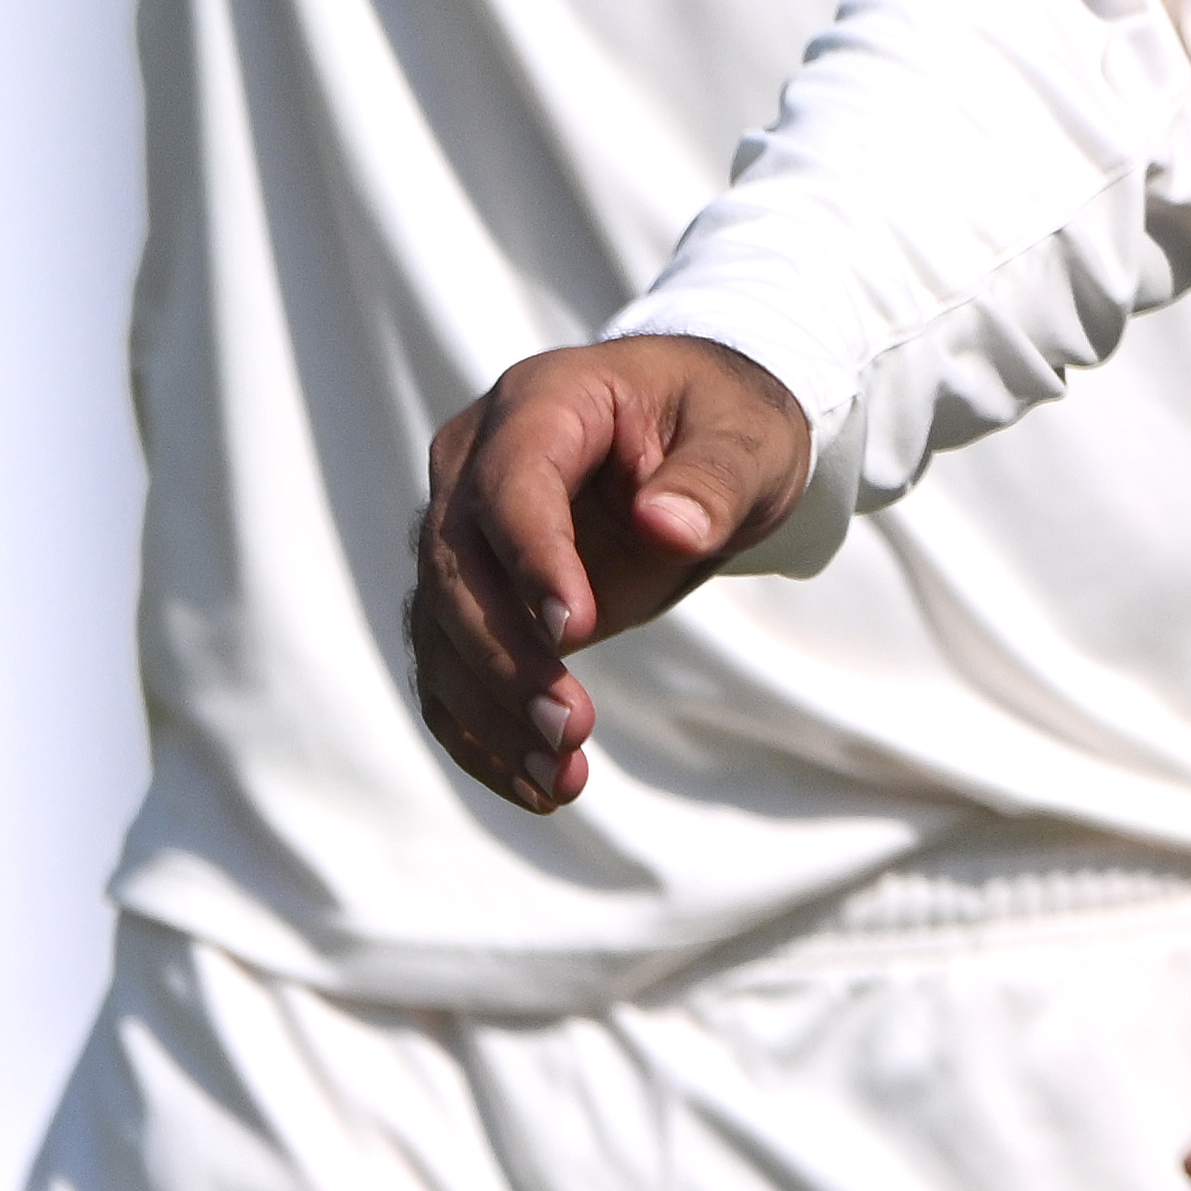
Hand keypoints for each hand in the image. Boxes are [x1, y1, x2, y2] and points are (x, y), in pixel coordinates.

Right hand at [407, 334, 816, 812]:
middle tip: (571, 728)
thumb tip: (668, 528)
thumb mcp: (749, 438)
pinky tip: (538, 787)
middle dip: (508, 658)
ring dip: (491, 713)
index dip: (534, 559)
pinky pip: (450, 672)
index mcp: (541, 403)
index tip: (577, 630)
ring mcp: (460, 533)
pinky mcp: (466, 599)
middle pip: (458, 569)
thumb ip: (713, 479)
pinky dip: (481, 734)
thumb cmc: (725, 424)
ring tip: (560, 776)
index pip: (512, 485)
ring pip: (441, 632)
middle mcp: (476, 464)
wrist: (699, 442)